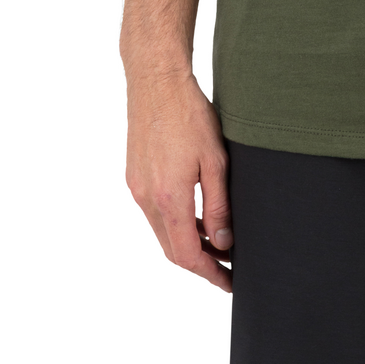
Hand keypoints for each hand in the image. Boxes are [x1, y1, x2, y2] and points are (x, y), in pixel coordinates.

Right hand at [125, 73, 233, 291]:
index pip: (187, 255)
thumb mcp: (215, 161)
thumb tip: (223, 241)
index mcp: (168, 198)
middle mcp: (146, 198)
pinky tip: (196, 216)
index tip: (229, 281)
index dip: (209, 273)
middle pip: (172, 249)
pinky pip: (155, 212)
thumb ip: (218, 205)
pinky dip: (175, 223)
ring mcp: (137, 187)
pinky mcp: (134, 175)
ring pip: (162, 231)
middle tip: (227, 269)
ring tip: (218, 244)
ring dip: (187, 243)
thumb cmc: (189, 114)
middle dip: (200, 263)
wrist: (156, 82)